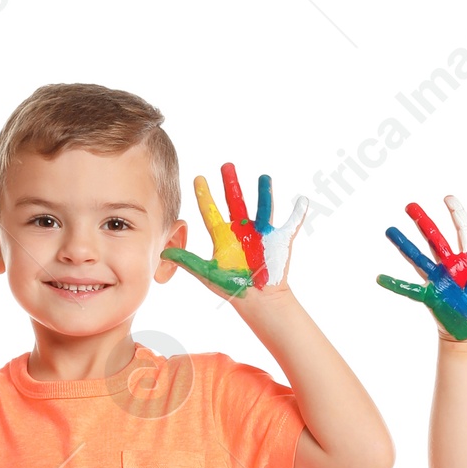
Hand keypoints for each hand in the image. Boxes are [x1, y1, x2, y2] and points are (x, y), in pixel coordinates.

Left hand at [160, 164, 307, 297]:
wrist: (258, 301)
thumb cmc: (233, 289)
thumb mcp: (208, 274)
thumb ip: (188, 261)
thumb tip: (164, 251)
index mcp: (224, 237)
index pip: (211, 212)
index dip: (204, 195)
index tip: (198, 178)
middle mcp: (242, 231)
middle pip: (235, 202)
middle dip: (230, 184)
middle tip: (226, 165)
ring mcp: (261, 234)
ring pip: (263, 207)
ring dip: (264, 193)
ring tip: (263, 177)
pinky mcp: (278, 240)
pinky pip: (291, 224)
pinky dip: (298, 213)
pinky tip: (302, 200)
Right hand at [377, 196, 466, 340]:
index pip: (464, 233)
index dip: (457, 215)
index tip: (448, 198)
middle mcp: (452, 268)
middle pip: (436, 240)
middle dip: (424, 223)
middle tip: (410, 205)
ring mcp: (438, 281)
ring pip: (419, 258)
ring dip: (405, 245)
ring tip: (389, 230)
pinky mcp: (430, 297)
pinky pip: (410, 290)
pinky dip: (395, 284)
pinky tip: (379, 277)